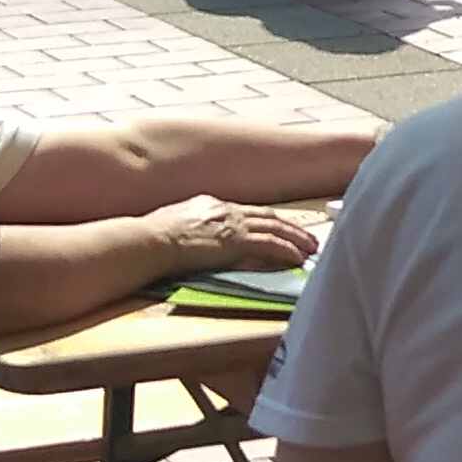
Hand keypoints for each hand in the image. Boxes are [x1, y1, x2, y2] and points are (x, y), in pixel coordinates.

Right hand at [139, 195, 319, 273]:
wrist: (150, 240)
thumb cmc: (153, 237)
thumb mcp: (177, 224)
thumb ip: (195, 227)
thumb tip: (199, 238)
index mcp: (211, 204)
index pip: (247, 211)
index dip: (267, 220)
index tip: (279, 226)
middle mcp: (226, 209)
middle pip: (267, 216)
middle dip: (290, 226)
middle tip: (307, 236)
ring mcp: (232, 224)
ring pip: (275, 227)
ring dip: (296, 238)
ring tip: (311, 247)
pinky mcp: (236, 241)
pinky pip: (269, 244)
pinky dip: (286, 250)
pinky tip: (298, 258)